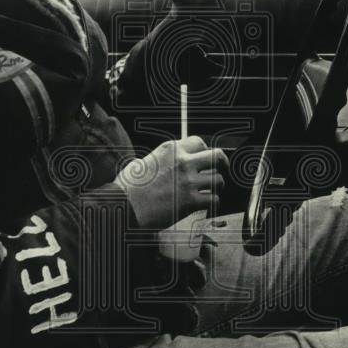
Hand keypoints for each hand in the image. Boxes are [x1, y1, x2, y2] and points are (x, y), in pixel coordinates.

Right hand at [113, 136, 227, 229]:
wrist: (125, 206)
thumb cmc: (129, 187)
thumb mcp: (144, 161)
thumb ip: (162, 158)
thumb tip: (167, 161)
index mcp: (171, 150)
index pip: (199, 141)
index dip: (204, 150)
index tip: (205, 157)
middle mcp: (183, 162)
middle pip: (216, 157)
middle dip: (222, 163)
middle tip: (222, 169)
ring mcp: (188, 182)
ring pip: (218, 180)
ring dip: (217, 186)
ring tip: (211, 190)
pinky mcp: (190, 201)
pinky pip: (213, 199)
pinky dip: (211, 202)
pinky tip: (204, 204)